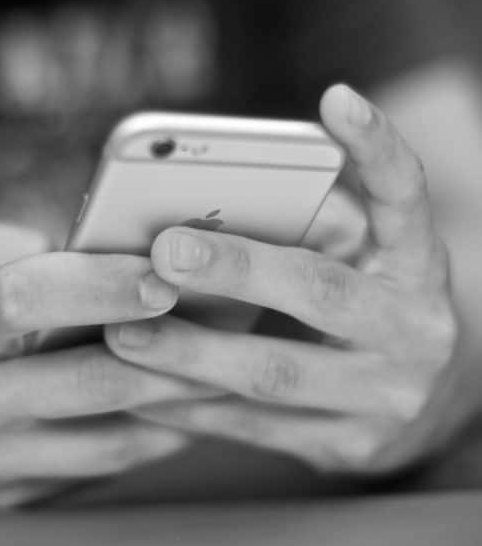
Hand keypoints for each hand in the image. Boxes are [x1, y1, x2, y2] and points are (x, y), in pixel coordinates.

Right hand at [0, 211, 206, 508]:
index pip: (23, 302)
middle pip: (89, 379)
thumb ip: (16, 242)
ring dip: (180, 400)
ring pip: (109, 437)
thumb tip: (105, 254)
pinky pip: (96, 466)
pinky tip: (188, 406)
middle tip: (236, 317)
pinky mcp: (4, 493)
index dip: (98, 285)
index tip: (163, 271)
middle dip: (173, 347)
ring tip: (235, 363)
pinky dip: (147, 435)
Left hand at [104, 84, 458, 475]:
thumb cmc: (367, 306)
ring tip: (122, 333)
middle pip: (319, 290)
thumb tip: (198, 201)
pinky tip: (139, 389)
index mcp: (416, 263)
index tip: (336, 99)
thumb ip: (311, 226)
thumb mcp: (363, 257)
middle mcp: (413, 327)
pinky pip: (255, 427)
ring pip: (274, 373)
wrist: (424, 402)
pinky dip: (191, 407)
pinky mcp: (350, 446)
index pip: (406, 196)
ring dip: (192, 353)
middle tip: (165, 251)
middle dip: (237, 269)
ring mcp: (386, 395)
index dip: (377, 147)